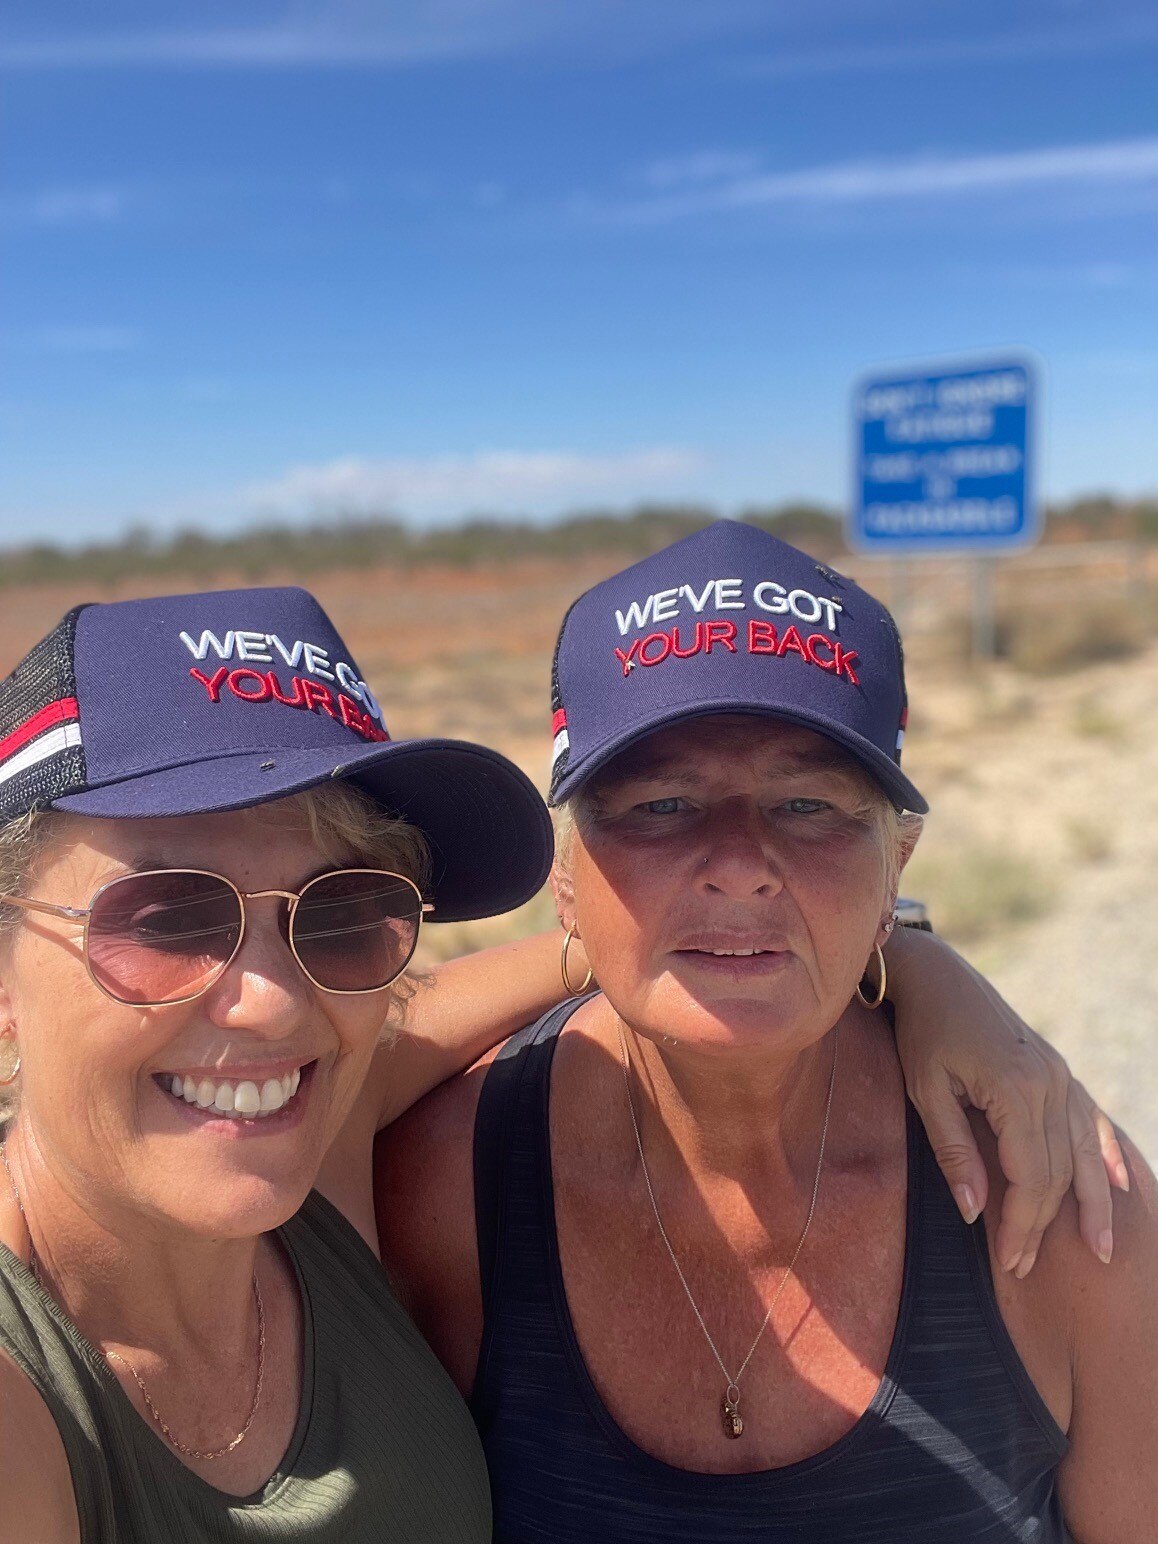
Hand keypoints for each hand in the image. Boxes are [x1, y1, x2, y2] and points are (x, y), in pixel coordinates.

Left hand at [888, 928, 1128, 1274]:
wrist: (938, 977)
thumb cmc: (923, 1032)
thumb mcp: (925, 1091)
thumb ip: (952, 1152)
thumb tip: (975, 1212)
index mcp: (1016, 1090)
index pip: (1030, 1178)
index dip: (1020, 1225)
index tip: (1009, 1262)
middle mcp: (1049, 1084)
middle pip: (1056, 1172)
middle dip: (1042, 1224)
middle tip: (1023, 1267)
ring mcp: (1060, 1076)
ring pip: (1082, 1153)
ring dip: (1088, 1205)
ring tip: (1097, 1251)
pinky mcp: (1058, 1070)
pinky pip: (1089, 1121)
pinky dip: (1105, 1155)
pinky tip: (1119, 1187)